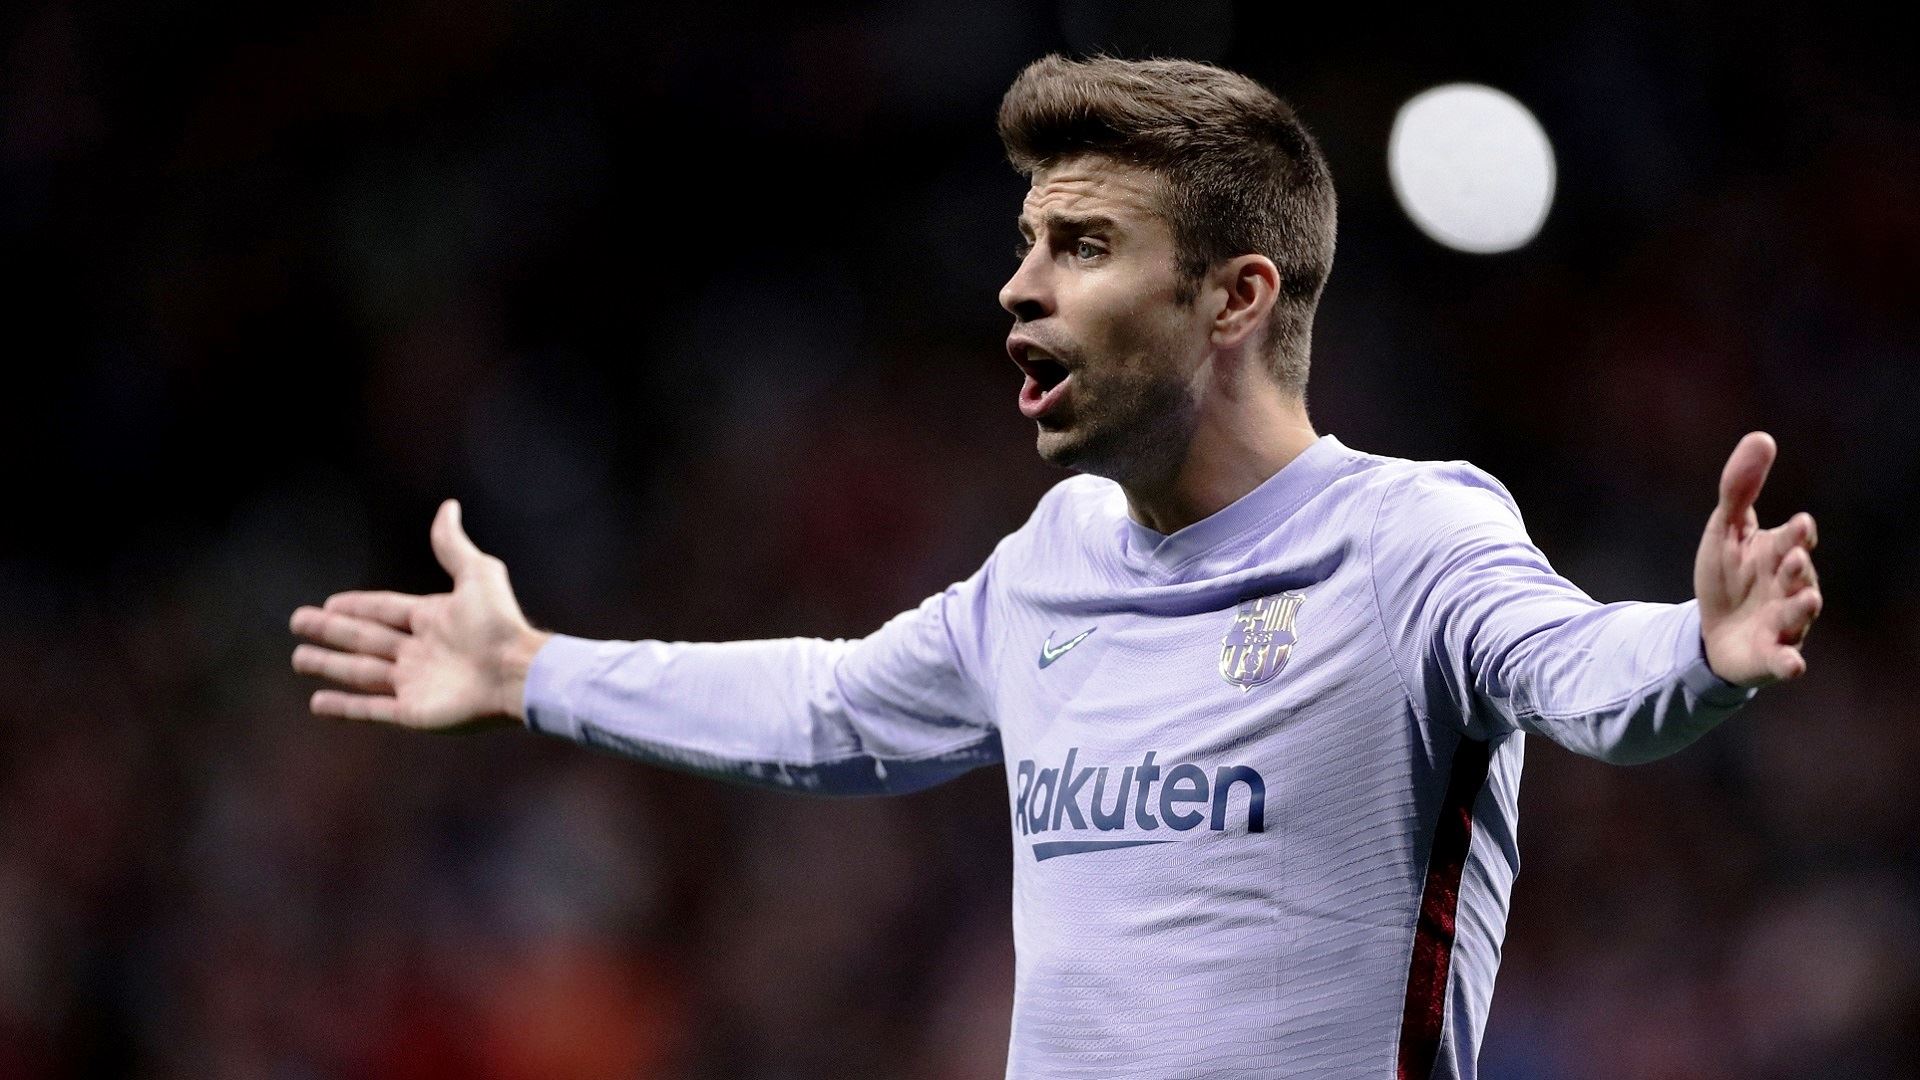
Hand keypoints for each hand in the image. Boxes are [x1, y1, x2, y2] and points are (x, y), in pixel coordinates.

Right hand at [289, 499, 552, 730]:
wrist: (516, 672)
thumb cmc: (500, 623)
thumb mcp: (477, 574)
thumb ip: (453, 545)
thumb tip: (448, 506)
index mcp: (432, 619)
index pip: (383, 609)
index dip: (356, 605)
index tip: (328, 602)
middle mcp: (420, 651)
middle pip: (365, 639)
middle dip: (331, 631)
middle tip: (297, 622)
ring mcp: (414, 683)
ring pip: (360, 672)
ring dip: (329, 665)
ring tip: (298, 659)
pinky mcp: (413, 713)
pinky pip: (370, 708)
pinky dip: (343, 706)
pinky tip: (317, 702)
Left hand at [1695, 432, 1822, 686]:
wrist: (1713, 632)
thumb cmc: (1727, 576)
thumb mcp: (1725, 530)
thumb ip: (1739, 488)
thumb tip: (1762, 437)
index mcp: (1779, 553)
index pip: (1792, 540)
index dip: (1796, 534)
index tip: (1799, 525)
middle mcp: (1790, 587)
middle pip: (1799, 576)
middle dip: (1799, 568)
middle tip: (1794, 558)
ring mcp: (1784, 622)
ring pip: (1797, 614)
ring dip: (1802, 607)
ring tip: (1806, 600)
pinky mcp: (1772, 654)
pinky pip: (1785, 659)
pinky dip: (1789, 662)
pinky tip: (1794, 665)